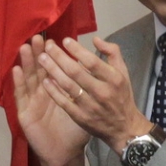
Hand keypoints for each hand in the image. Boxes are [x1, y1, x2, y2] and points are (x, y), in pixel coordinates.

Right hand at [12, 36, 88, 165]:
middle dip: (41, 53)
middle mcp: (44, 93)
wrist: (65, 154)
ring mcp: (33, 102)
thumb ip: (93, 87)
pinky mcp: (24, 114)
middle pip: (41, 69)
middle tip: (39, 36)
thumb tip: (100, 70)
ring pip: (29, 79)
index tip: (56, 37)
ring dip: (27, 63)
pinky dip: (18, 83)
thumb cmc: (77, 130)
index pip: (57, 68)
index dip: (56, 54)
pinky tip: (16, 70)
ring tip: (26, 46)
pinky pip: (20, 97)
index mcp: (60, 90)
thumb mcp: (88, 105)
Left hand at [36, 36, 152, 154]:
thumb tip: (95, 39)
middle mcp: (102, 92)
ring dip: (52, 70)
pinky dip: (53, 91)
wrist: (123, 127)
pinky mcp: (80, 117)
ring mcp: (90, 106)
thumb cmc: (121, 95)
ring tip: (41, 58)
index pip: (92, 62)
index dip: (77, 50)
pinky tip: (45, 80)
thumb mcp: (123, 72)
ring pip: (67, 85)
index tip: (65, 40)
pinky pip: (63, 102)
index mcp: (114, 79)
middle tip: (48, 46)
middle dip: (59, 57)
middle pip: (76, 72)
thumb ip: (112, 52)